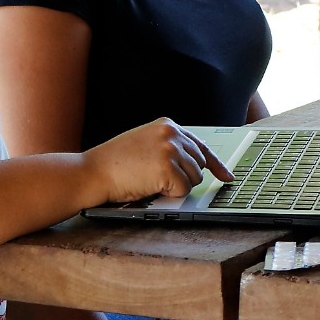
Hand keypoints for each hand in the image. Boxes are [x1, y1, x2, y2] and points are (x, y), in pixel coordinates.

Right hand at [80, 119, 234, 205]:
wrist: (91, 172)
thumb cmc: (114, 163)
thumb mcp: (145, 143)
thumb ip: (169, 146)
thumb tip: (195, 161)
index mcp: (168, 125)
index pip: (201, 145)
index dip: (216, 164)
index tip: (227, 176)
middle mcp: (173, 133)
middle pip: (199, 165)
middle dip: (184, 178)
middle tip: (157, 179)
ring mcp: (171, 149)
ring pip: (194, 179)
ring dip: (175, 186)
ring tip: (149, 179)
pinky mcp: (167, 167)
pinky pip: (183, 190)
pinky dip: (169, 194)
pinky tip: (149, 186)